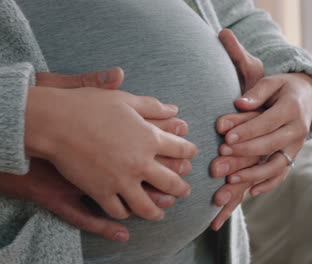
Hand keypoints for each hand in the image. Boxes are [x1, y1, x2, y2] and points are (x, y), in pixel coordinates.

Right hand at [24, 69, 197, 221]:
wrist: (55, 121)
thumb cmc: (90, 106)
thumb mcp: (126, 99)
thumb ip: (153, 106)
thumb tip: (174, 110)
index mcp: (150, 138)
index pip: (181, 149)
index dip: (190, 152)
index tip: (190, 155)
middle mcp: (140, 163)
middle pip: (172, 182)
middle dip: (182, 188)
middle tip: (185, 190)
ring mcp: (121, 180)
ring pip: (147, 205)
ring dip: (158, 211)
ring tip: (160, 212)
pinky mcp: (100, 192)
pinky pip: (118, 210)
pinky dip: (125, 213)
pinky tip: (128, 211)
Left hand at [210, 29, 311, 229]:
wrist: (307, 97)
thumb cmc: (282, 88)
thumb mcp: (272, 82)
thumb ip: (256, 93)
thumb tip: (239, 103)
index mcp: (292, 109)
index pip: (267, 122)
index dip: (247, 131)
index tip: (226, 138)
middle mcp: (297, 130)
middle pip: (270, 145)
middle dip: (244, 152)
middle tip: (221, 157)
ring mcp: (296, 147)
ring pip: (276, 165)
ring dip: (254, 174)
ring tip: (231, 180)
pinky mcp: (292, 157)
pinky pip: (282, 175)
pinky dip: (268, 184)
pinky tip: (250, 192)